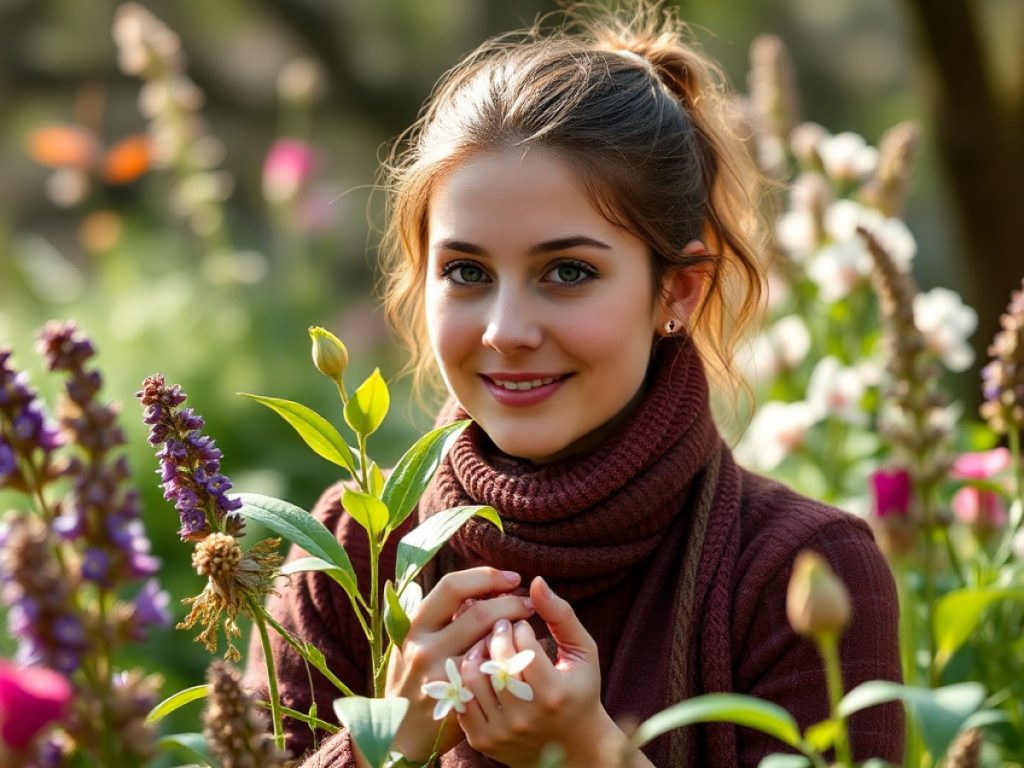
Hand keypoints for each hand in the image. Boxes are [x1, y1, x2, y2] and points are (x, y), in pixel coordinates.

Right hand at [386, 567, 534, 761]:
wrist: (400, 733)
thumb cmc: (413, 679)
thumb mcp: (414, 642)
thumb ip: (440, 618)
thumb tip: (479, 589)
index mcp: (415, 626)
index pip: (452, 586)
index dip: (486, 577)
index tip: (511, 578)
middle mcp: (425, 648)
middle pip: (479, 613)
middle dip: (510, 603)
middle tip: (529, 604)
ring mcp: (442, 677)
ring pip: (490, 643)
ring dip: (516, 630)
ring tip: (529, 627)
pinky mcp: (458, 701)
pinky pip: (493, 673)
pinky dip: (510, 660)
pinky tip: (521, 656)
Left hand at [457, 576, 627, 767]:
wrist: (573, 748)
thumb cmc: (580, 690)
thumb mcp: (582, 652)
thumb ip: (562, 614)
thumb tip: (536, 582)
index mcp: (553, 694)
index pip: (523, 645)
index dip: (519, 625)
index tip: (522, 624)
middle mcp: (525, 717)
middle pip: (496, 660)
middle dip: (496, 633)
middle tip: (501, 626)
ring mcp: (501, 732)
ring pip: (472, 677)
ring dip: (477, 652)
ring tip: (490, 645)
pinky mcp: (482, 741)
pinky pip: (462, 698)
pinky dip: (467, 677)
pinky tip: (481, 668)